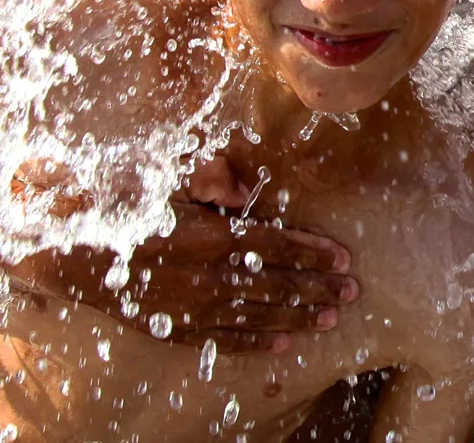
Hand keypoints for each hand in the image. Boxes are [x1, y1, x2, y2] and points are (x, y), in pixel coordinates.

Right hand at [10, 175, 356, 353]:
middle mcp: (209, 276)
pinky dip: (258, 339)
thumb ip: (214, 182)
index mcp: (212, 236)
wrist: (71, 252)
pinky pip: (226, 337)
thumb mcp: (171, 181)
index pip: (277, 245)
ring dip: (300, 315)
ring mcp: (194, 307)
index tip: (343, 257)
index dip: (313, 252)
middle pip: (278, 284)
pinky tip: (286, 341)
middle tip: (353, 291)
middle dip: (319, 287)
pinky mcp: (177, 328)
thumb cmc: (124, 207)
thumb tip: (247, 187)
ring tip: (332, 316)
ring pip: (259, 314)